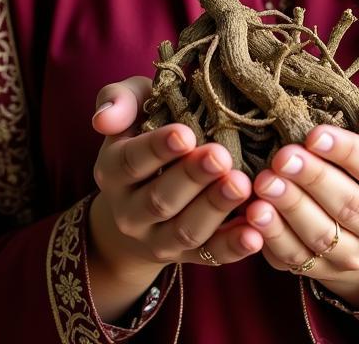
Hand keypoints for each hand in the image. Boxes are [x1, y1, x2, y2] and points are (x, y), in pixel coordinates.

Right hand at [87, 76, 263, 309]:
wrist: (136, 201)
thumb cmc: (144, 133)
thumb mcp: (132, 108)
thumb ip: (119, 101)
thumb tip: (104, 119)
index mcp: (113, 171)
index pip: (131, 162)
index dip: (157, 149)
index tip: (185, 134)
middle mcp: (129, 211)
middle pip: (160, 200)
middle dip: (192, 178)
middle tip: (221, 157)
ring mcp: (157, 239)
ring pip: (185, 231)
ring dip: (214, 209)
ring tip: (242, 185)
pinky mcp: (187, 256)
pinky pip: (210, 257)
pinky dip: (232, 247)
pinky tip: (254, 233)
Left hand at [244, 84, 358, 307]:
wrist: (354, 205)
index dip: (346, 150)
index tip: (313, 135)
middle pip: (349, 204)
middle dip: (312, 179)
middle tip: (282, 158)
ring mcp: (353, 253)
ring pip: (321, 235)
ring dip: (290, 209)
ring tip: (264, 183)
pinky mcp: (321, 270)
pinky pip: (296, 258)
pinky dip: (273, 237)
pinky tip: (254, 213)